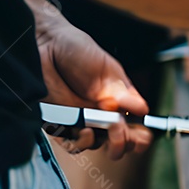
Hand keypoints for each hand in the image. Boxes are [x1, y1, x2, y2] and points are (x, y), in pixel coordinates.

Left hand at [35, 16, 151, 159]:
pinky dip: (81, 143)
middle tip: (123, 132)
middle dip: (125, 142)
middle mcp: (101, 114)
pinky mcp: (60, 122)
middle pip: (119, 141)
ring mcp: (81, 119)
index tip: (143, 135)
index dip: (140, 135)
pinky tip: (86, 130)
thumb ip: (124, 91)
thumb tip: (143, 110)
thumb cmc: (78, 49)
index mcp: (118, 102)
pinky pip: (71, 143)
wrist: (46, 44)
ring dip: (106, 143)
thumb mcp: (108, 68)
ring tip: (107, 129)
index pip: (134, 126)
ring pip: (97, 144)